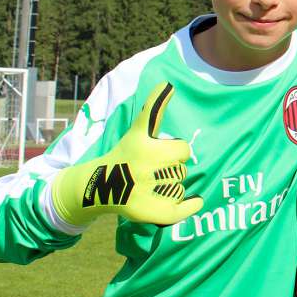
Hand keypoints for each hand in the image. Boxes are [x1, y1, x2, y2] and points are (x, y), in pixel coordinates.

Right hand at [51, 83, 203, 226]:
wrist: (100, 185)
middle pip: (181, 170)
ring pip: (179, 188)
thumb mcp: (139, 129)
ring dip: (172, 187)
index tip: (160, 152)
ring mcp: (146, 193)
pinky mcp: (146, 212)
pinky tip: (195, 201)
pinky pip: (178, 210)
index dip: (175, 151)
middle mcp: (145, 170)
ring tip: (151, 184)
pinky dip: (189, 207)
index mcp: (146, 148)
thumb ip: (154, 106)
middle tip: (153, 170)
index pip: (183, 150)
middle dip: (172, 169)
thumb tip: (168, 83)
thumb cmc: (126, 153)